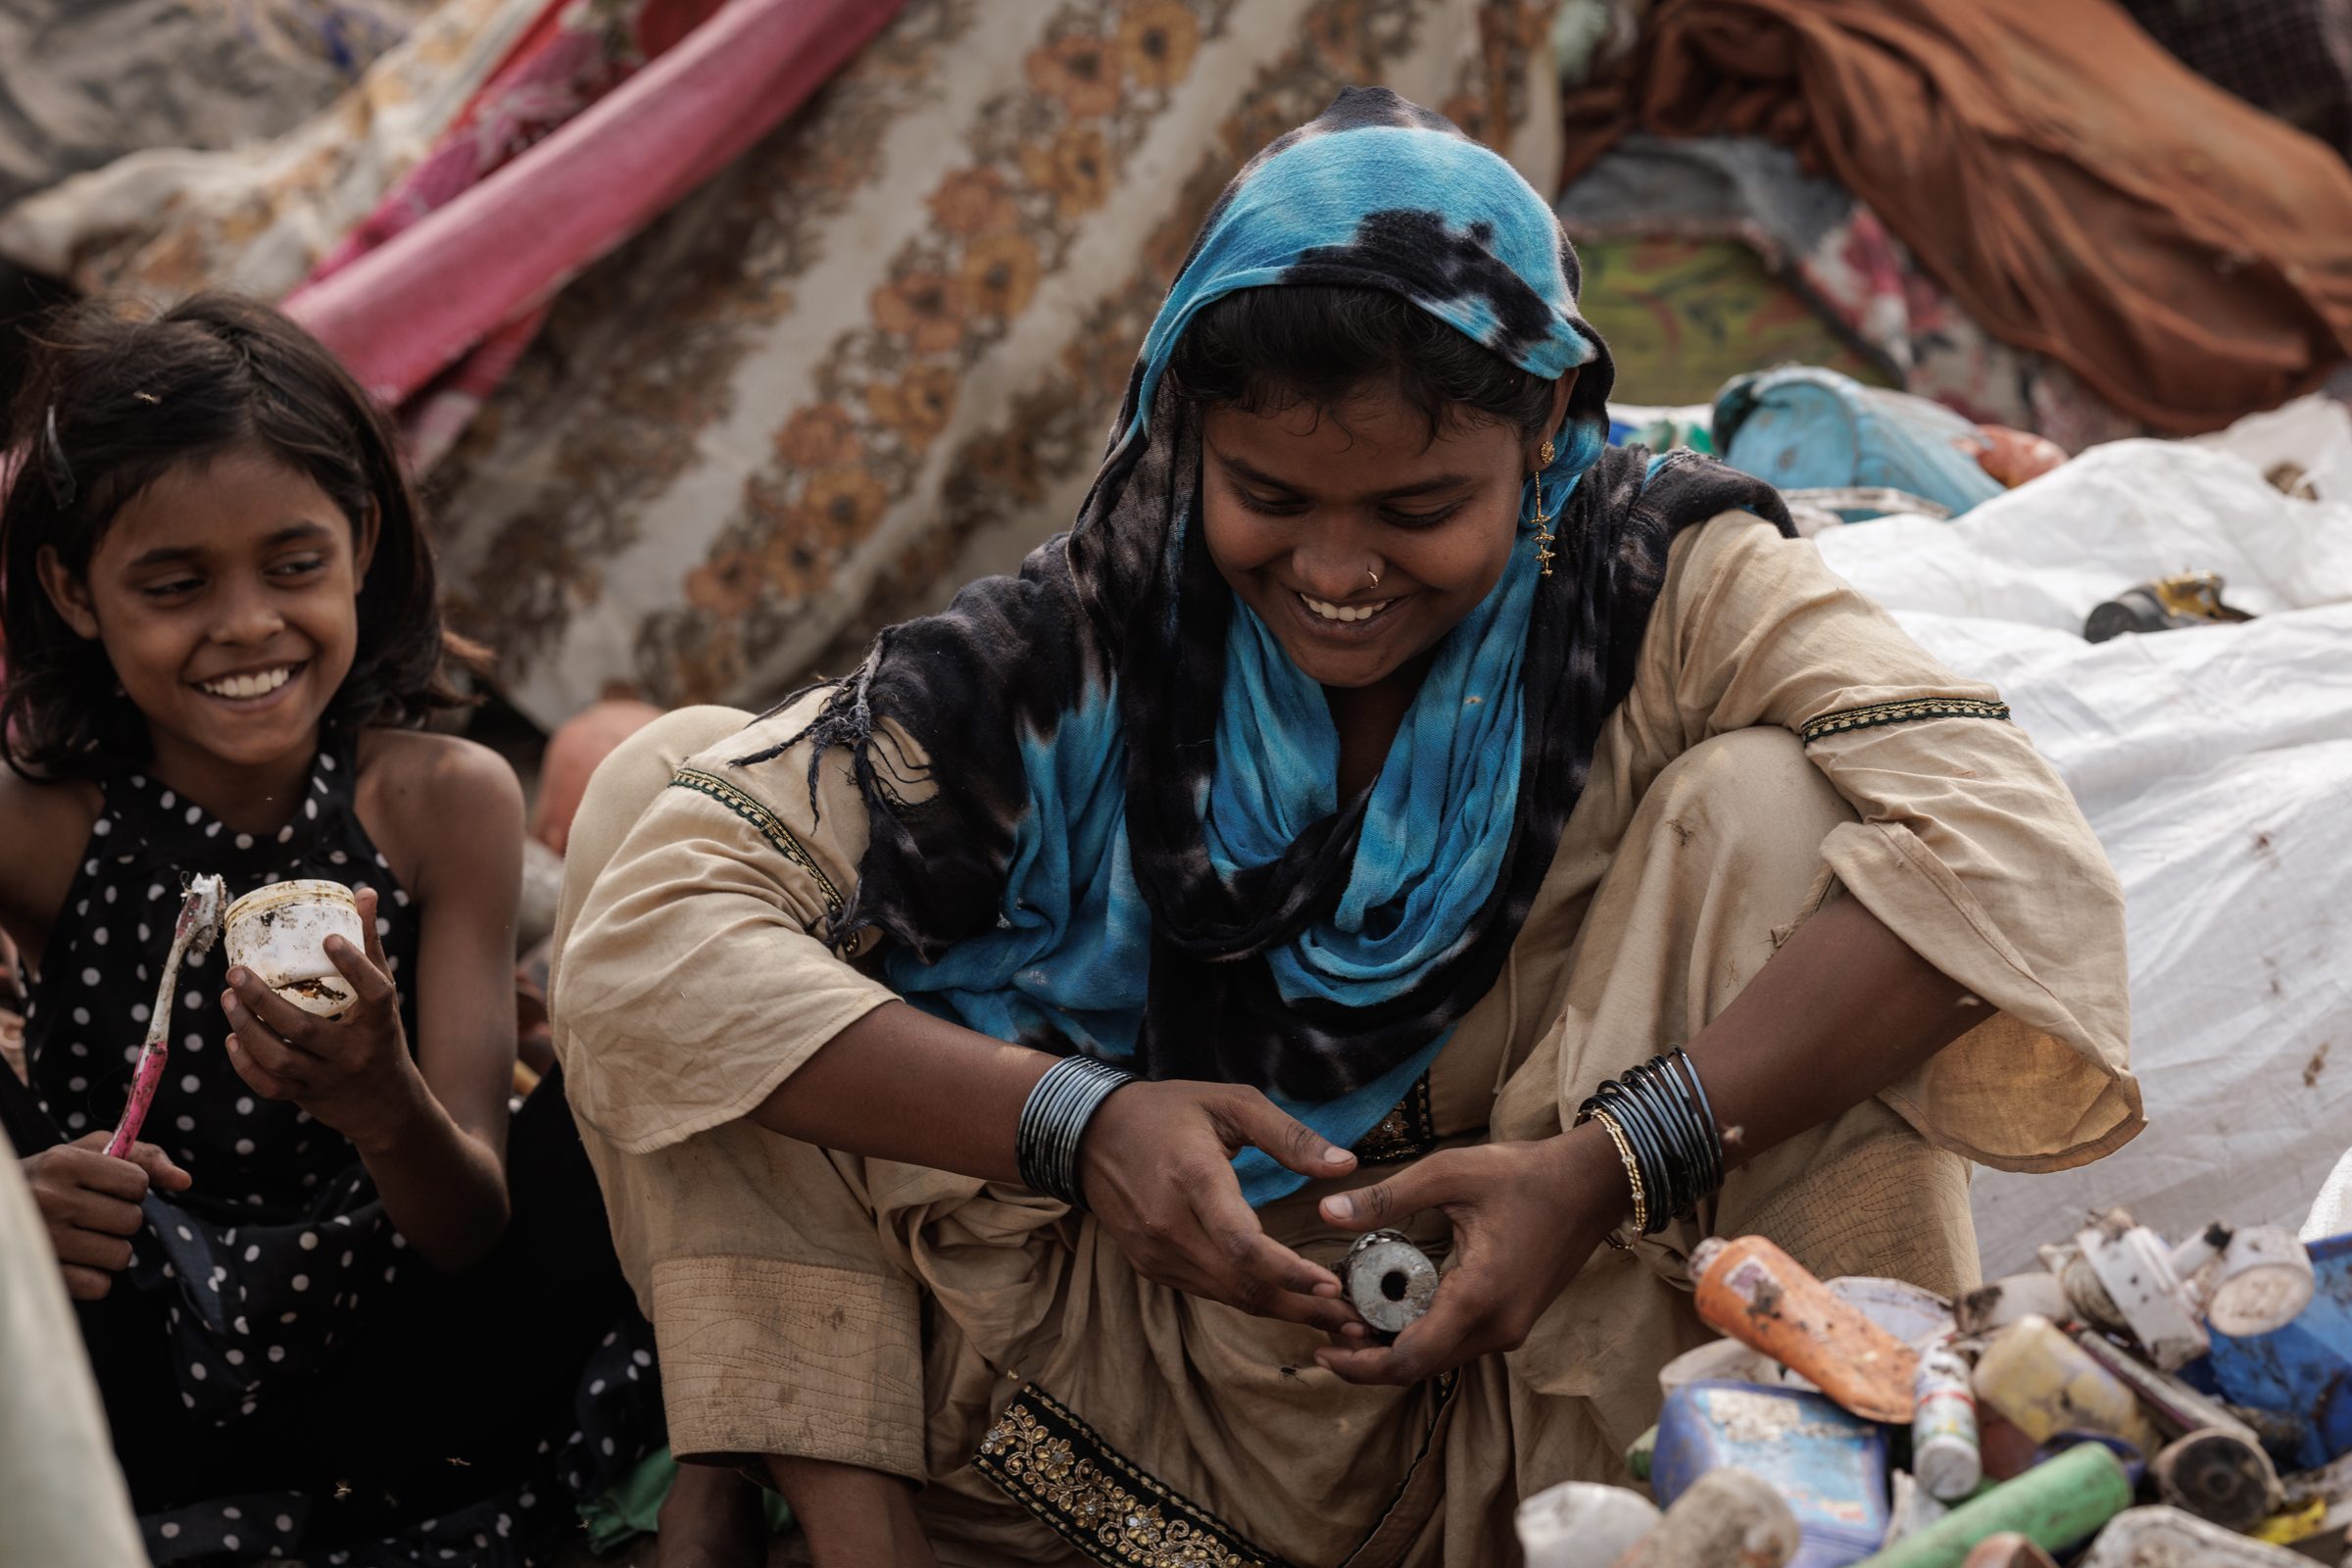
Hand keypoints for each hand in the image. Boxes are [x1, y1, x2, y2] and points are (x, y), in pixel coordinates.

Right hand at [21, 1132, 189, 1299]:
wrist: (2, 1207)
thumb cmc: (51, 1177)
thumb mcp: (88, 1152)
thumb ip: (142, 1156)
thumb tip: (184, 1181)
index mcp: (63, 1162)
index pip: (138, 1182)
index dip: (132, 1188)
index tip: (109, 1189)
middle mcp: (50, 1199)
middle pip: (132, 1220)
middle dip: (121, 1219)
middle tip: (92, 1215)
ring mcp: (44, 1240)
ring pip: (121, 1255)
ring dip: (110, 1250)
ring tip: (83, 1238)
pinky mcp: (42, 1274)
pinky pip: (99, 1286)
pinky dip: (94, 1277)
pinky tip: (75, 1261)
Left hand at [222, 886, 420, 1151]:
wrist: (390, 1110)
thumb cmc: (382, 1040)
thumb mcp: (385, 999)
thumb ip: (369, 947)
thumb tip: (362, 892)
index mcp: (380, 1024)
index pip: (375, 993)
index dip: (354, 966)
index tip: (328, 938)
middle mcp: (354, 1054)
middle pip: (303, 1029)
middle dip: (263, 1000)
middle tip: (235, 972)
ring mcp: (328, 1079)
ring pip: (279, 1058)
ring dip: (247, 1028)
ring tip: (228, 998)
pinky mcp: (307, 1099)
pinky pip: (269, 1086)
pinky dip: (246, 1064)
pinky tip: (233, 1038)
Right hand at [1078, 1081, 1367, 1338]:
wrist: (1089, 1133)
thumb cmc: (1168, 1111)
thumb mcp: (1232, 1103)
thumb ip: (1290, 1136)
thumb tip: (1346, 1165)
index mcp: (1193, 1179)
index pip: (1243, 1245)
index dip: (1290, 1273)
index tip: (1332, 1287)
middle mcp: (1170, 1225)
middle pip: (1242, 1283)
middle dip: (1302, 1306)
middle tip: (1355, 1318)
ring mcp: (1157, 1252)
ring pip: (1228, 1296)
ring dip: (1282, 1310)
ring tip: (1332, 1317)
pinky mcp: (1152, 1265)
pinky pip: (1209, 1291)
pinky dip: (1250, 1299)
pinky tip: (1285, 1299)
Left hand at [1312, 1127, 1627, 1385]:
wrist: (1591, 1184)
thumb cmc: (1524, 1174)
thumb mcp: (1449, 1174)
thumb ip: (1387, 1198)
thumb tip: (1327, 1211)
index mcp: (1480, 1297)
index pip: (1411, 1359)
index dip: (1361, 1365)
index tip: (1322, 1350)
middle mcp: (1498, 1326)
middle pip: (1421, 1367)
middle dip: (1369, 1359)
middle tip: (1326, 1333)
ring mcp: (1510, 1328)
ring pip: (1440, 1358)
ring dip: (1394, 1349)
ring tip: (1350, 1321)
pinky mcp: (1513, 1320)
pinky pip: (1458, 1342)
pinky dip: (1421, 1336)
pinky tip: (1393, 1313)